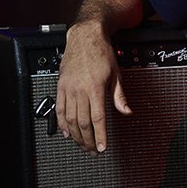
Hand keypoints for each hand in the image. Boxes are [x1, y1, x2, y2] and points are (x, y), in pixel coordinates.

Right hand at [56, 20, 131, 151]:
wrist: (85, 37)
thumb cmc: (101, 53)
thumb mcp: (116, 75)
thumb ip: (120, 96)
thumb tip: (127, 112)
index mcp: (95, 88)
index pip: (97, 119)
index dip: (99, 136)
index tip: (101, 148)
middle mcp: (80, 90)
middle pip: (83, 123)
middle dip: (88, 140)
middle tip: (92, 151)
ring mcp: (68, 88)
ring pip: (69, 119)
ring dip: (75, 135)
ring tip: (81, 145)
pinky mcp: (60, 86)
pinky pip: (59, 108)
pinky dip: (62, 123)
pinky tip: (66, 132)